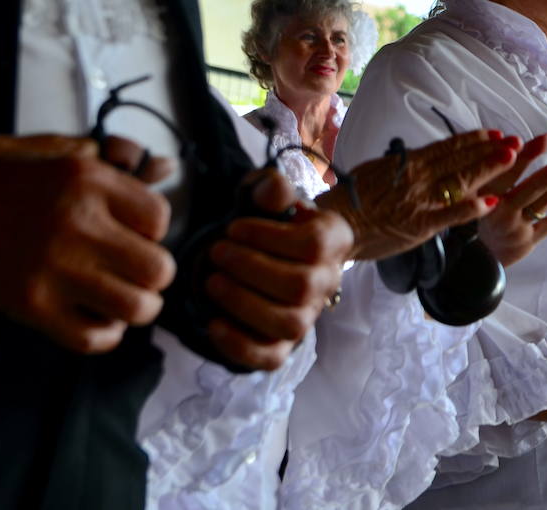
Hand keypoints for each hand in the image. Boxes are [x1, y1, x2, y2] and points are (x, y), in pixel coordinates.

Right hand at [0, 134, 175, 352]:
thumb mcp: (53, 150)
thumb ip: (114, 158)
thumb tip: (166, 166)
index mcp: (86, 179)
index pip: (159, 216)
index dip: (154, 230)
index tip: (136, 233)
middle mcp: (75, 223)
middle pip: (157, 268)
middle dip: (154, 274)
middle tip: (136, 270)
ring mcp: (52, 267)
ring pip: (135, 307)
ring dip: (136, 308)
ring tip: (122, 297)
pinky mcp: (29, 304)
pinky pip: (91, 338)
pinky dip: (103, 335)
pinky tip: (95, 318)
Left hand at [205, 170, 352, 369]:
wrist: (277, 252)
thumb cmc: (271, 221)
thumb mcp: (269, 195)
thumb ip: (271, 188)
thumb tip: (274, 193)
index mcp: (333, 240)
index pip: (313, 245)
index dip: (269, 238)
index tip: (233, 228)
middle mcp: (328, 281)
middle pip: (301, 287)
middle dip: (251, 268)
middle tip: (217, 252)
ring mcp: (309, 316)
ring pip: (289, 324)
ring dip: (244, 303)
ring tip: (213, 282)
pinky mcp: (285, 344)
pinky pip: (272, 357)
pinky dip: (240, 345)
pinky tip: (214, 323)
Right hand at [317, 130, 522, 260]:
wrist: (333, 224)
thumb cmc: (352, 199)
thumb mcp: (378, 170)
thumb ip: (403, 164)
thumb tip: (420, 156)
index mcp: (408, 162)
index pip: (448, 147)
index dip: (474, 140)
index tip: (495, 135)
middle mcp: (418, 176)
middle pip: (461, 160)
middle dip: (491, 150)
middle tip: (516, 142)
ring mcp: (421, 200)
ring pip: (461, 180)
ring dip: (488, 168)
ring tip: (512, 159)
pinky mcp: (420, 224)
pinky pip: (450, 214)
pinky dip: (472, 207)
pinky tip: (491, 201)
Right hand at [477, 135, 546, 266]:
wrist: (473, 255)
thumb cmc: (479, 212)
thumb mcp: (475, 191)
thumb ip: (491, 170)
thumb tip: (512, 141)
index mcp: (485, 195)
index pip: (507, 173)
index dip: (526, 156)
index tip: (545, 140)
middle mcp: (501, 212)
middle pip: (530, 188)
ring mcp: (516, 228)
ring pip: (542, 204)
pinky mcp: (528, 241)